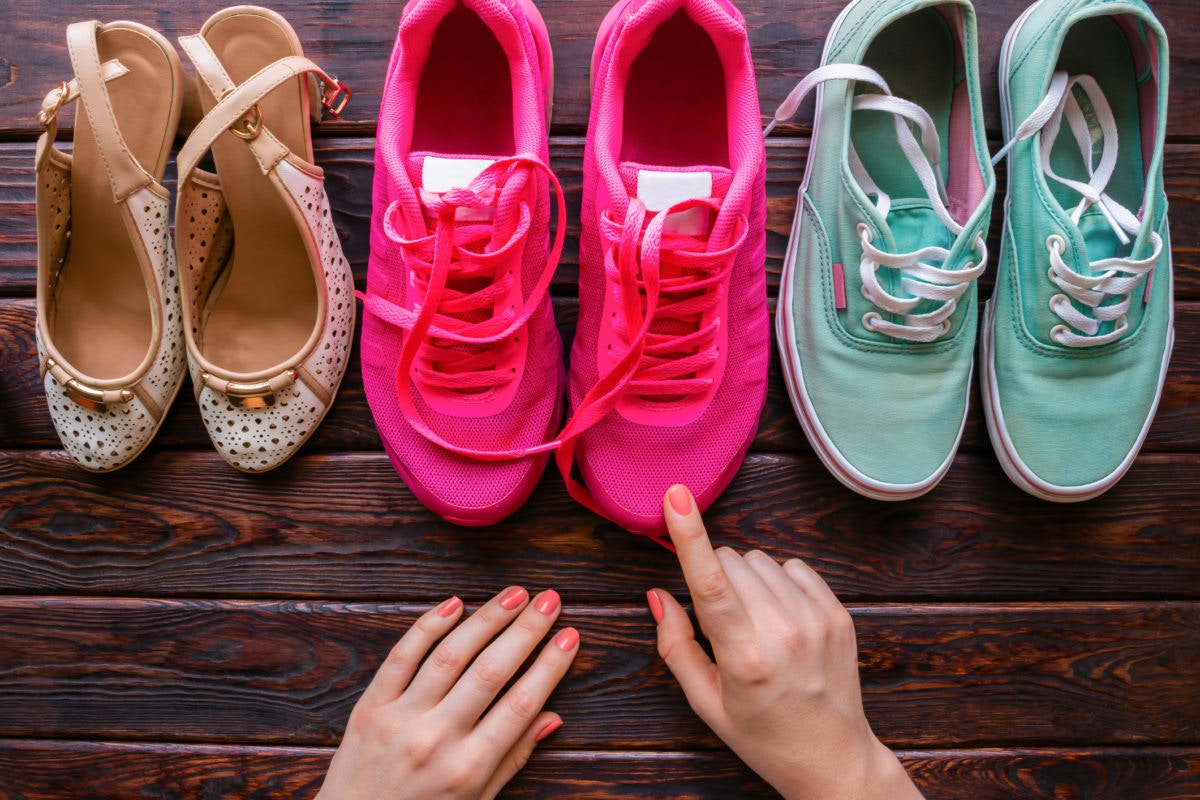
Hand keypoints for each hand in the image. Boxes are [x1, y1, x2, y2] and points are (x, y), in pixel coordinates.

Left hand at [316, 587, 579, 799]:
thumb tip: (552, 717)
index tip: (570, 636)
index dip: (550, 666)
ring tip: (515, 594)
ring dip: (486, 619)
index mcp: (468, 768)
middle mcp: (436, 740)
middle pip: (490, 671)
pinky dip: (428, 626)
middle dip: (526, 631)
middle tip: (550, 599)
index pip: (520, 704)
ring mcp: (400, 719)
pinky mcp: (371, 707)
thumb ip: (513, 758)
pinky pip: (402, 656)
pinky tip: (454, 604)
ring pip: (450, 655)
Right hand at [648, 485, 922, 799]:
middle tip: (720, 620)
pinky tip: (778, 614)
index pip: (711, 584)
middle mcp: (785, 634)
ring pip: (760, 560)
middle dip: (714, 576)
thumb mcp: (706, 703)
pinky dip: (777, 580)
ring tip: (752, 622)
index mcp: (746, 660)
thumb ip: (675, 646)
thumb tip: (658, 594)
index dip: (690, 535)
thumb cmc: (762, 735)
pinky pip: (793, 565)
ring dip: (745, 578)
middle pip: (732, 563)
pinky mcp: (838, 613)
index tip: (676, 496)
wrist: (832, 757)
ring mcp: (817, 621)